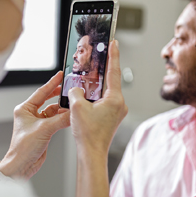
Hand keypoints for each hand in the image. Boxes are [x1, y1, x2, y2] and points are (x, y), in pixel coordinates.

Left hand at [0, 72, 69, 179]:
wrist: (21, 166)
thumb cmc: (23, 148)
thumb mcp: (44, 129)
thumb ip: (60, 120)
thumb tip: (73, 113)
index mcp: (25, 109)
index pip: (41, 92)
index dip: (52, 83)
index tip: (60, 75)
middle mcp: (30, 114)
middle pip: (47, 100)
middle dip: (58, 94)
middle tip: (69, 88)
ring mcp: (37, 122)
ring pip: (52, 111)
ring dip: (62, 109)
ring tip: (72, 104)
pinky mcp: (43, 130)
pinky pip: (55, 120)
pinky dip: (62, 118)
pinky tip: (69, 116)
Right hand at [68, 40, 127, 196]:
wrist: (92, 153)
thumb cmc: (87, 134)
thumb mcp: (77, 107)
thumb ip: (76, 92)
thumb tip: (77, 89)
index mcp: (115, 99)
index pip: (114, 72)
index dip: (113, 55)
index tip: (114, 43)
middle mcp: (120, 104)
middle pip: (112, 81)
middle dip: (105, 69)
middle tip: (101, 56)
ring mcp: (117, 111)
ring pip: (108, 92)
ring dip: (99, 84)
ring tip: (91, 76)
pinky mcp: (112, 117)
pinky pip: (106, 100)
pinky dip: (98, 95)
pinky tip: (90, 94)